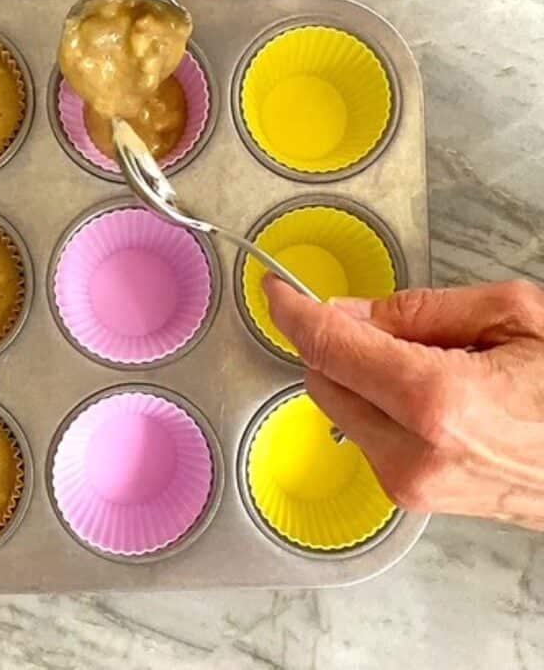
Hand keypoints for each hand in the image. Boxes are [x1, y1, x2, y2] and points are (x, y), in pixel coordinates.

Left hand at [262, 276, 543, 528]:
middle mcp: (413, 454)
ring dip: (359, 374)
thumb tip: (351, 310)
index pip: (330, 347)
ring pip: (340, 408)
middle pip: (323, 380)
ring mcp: (412, 485)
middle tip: (388, 322)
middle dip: (336, 342)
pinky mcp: (415, 499)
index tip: (276, 290)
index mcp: (437, 400)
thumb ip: (420, 311)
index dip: (294, 311)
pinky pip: (368, 434)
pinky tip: (430, 391)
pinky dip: (378, 403)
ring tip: (431, 362)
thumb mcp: (512, 316)